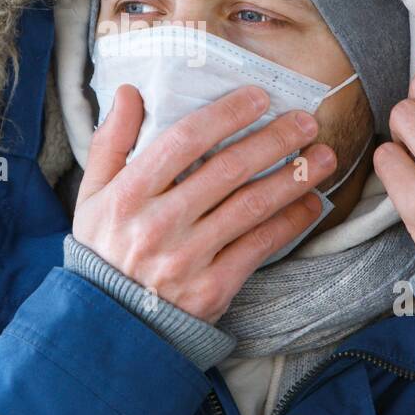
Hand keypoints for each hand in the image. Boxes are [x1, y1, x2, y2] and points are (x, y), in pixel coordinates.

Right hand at [72, 83, 337, 322]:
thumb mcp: (92, 195)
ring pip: (251, 207)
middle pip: (227, 170)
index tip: (258, 97)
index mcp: (128, 195)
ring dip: (293, 179)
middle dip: (273, 140)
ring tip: (322, 158)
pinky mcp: (213, 287)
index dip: (225, 115)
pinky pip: (259, 247)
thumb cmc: (104, 249)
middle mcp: (159, 224)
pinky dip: (290, 223)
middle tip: (306, 122)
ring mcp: (188, 258)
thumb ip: (110, 142)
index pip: (183, 141)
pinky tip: (311, 204)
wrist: (113, 323)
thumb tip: (129, 91)